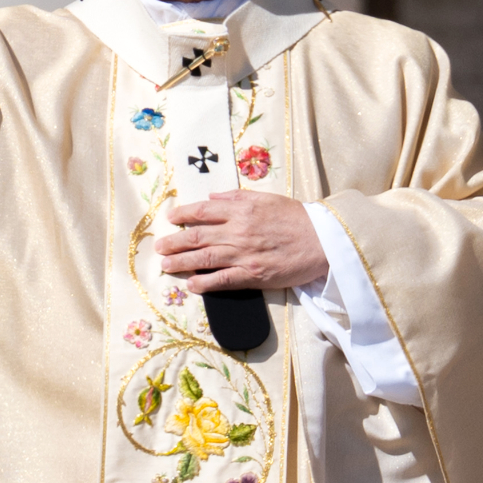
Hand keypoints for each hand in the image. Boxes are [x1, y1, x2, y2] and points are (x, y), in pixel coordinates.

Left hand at [156, 190, 329, 293]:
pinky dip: (204, 283)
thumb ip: (237, 197)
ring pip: (204, 258)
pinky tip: (192, 285)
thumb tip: (212, 197)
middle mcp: (238, 231)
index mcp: (242, 210)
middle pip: (197, 236)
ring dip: (181, 263)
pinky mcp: (253, 274)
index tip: (170, 219)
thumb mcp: (266, 198)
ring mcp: (244, 254)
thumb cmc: (297, 218)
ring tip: (166, 265)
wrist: (322, 241)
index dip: (182, 215)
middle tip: (159, 247)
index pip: (203, 211)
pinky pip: (223, 280)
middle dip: (174, 242)